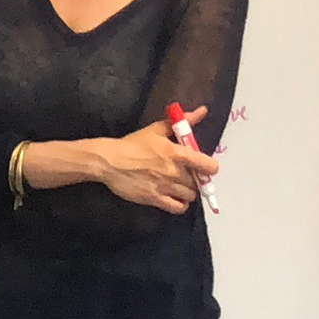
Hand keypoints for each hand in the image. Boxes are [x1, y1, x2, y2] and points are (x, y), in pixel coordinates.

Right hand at [94, 118, 222, 213]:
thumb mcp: (157, 129)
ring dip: (187, 192)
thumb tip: (203, 111)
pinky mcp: (154, 199)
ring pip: (189, 196)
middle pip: (198, 183)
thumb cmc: (133, 144)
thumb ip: (183, 122)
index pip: (208, 166)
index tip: (203, 167)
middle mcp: (174, 172)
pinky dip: (180, 205)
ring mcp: (165, 187)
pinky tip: (175, 199)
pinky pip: (177, 208)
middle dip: (194, 180)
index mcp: (177, 153)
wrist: (109, 161)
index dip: (209, 168)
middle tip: (185, 176)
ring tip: (179, 187)